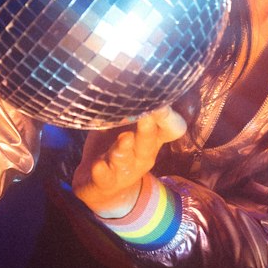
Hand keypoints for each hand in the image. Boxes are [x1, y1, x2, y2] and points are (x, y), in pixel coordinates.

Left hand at [72, 106, 187, 216]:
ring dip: (124, 148)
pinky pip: (105, 177)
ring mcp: (125, 170)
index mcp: (150, 139)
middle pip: (148, 141)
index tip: (162, 102)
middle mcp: (142, 155)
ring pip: (125, 158)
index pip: (170, 128)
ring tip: (124, 138)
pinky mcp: (106, 182)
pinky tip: (98, 165)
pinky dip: (101, 171)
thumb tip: (122, 79)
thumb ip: (125, 108)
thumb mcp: (123, 126)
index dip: (167, 117)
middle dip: (147, 129)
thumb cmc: (113, 147)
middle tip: (146, 115)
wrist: (101, 188)